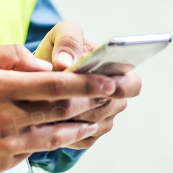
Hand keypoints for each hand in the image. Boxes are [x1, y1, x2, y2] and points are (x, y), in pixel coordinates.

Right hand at [0, 44, 116, 172]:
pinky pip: (37, 149)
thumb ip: (11, 54)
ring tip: (95, 118)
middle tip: (111, 96)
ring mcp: (8, 143)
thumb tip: (43, 64)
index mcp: (2, 87)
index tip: (106, 80)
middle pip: (61, 110)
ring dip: (79, 126)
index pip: (53, 84)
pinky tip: (65, 132)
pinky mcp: (5, 161)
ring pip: (55, 135)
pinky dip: (54, 140)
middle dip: (90, 101)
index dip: (84, 82)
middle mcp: (8, 117)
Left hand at [32, 22, 140, 149]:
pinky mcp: (89, 136)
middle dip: (84, 101)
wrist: (40, 72)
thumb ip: (69, 40)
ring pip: (91, 124)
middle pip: (107, 108)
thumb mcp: (62, 33)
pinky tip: (49, 117)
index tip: (106, 85)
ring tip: (49, 104)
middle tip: (61, 95)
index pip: (132, 85)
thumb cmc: (59, 49)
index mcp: (119, 71)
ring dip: (70, 115)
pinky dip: (64, 130)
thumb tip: (66, 62)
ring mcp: (104, 119)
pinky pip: (80, 138)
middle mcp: (116, 98)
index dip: (121, 87)